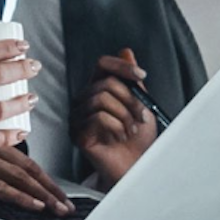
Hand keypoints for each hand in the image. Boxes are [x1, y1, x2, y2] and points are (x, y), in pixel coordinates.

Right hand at [0, 143, 73, 212]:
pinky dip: (17, 196)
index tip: (56, 188)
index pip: (21, 156)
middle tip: (67, 205)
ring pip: (17, 177)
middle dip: (49, 188)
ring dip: (42, 195)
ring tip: (59, 209)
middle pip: (26, 168)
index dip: (41, 174)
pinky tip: (33, 206)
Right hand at [71, 49, 156, 183]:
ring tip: (131, 130)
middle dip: (131, 100)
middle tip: (142, 117)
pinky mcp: (78, 134)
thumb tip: (126, 51)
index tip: (141, 75)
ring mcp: (79, 117)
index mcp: (98, 89)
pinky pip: (98, 117)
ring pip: (101, 99)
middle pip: (105, 83)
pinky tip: (119, 137)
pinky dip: (116, 127)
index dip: (122, 66)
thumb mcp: (141, 104)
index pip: (102, 64)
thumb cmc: (139, 140)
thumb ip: (132, 81)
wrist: (137, 168)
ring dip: (125, 115)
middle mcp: (85, 101)